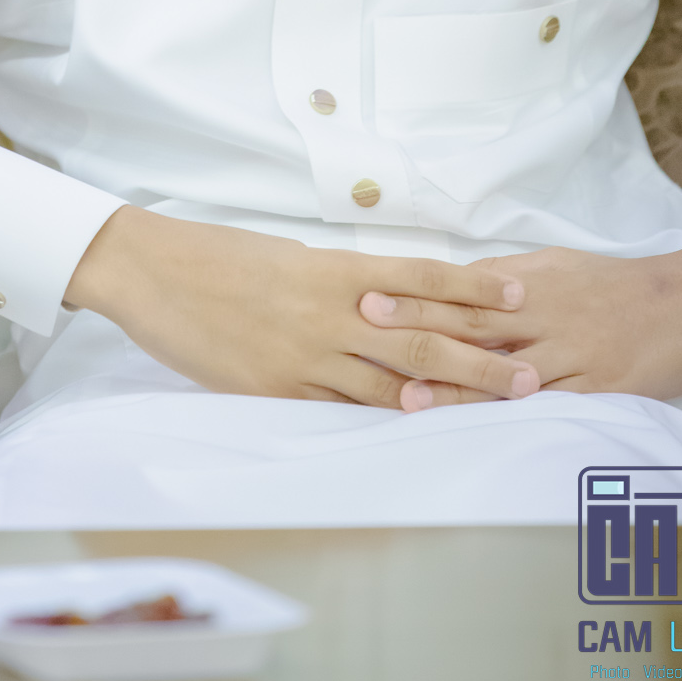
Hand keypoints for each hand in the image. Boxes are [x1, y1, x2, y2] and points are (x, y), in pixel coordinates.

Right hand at [64, 205, 534, 407]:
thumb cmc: (217, 256)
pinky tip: (418, 425)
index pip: (420, 277)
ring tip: (494, 405)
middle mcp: (328, 312)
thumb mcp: (287, 255)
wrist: (151, 271)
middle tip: (530, 374)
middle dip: (481, 358)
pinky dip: (383, 418)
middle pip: (421, 339)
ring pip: (391, 383)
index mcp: (332, 268)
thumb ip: (339, 280)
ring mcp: (303, 357)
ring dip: (448, 397)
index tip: (519, 294)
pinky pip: (341, 409)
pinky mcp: (276, 391)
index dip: (473, 288)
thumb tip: (388, 296)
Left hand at [357, 242, 681, 410]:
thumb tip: (456, 284)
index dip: (414, 293)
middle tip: (367, 329)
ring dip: (455, 384)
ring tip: (408, 395)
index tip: (369, 295)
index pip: (461, 287)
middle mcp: (544, 313)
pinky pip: (550, 406)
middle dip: (418, 327)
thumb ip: (508, 278)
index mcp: (531, 280)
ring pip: (504, 371)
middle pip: (472, 321)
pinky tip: (483, 431)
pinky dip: (513, 418)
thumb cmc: (617, 285)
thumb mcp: (559, 266)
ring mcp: (571, 354)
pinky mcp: (599, 390)